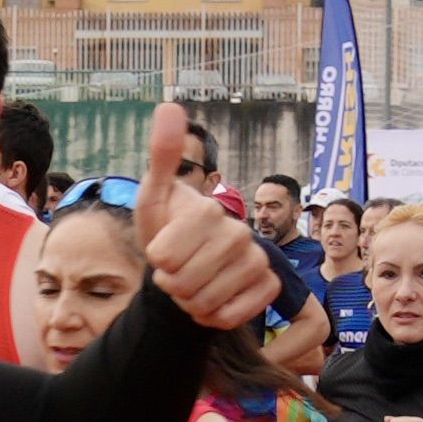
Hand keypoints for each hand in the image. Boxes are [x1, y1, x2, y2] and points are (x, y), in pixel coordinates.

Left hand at [129, 103, 283, 335]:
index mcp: (210, 210)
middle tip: (176, 271)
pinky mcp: (268, 286)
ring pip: (205, 303)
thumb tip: (169, 105)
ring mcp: (257, 260)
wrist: (191, 264)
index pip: (165, 257)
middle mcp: (240, 232)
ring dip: (189, 302)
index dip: (156, 262)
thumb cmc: (167, 229)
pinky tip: (213, 300)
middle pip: (183, 282)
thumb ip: (161, 156)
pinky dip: (213, 316)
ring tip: (192, 285)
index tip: (161, 252)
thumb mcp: (154, 197)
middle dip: (171, 285)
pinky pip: (231, 316)